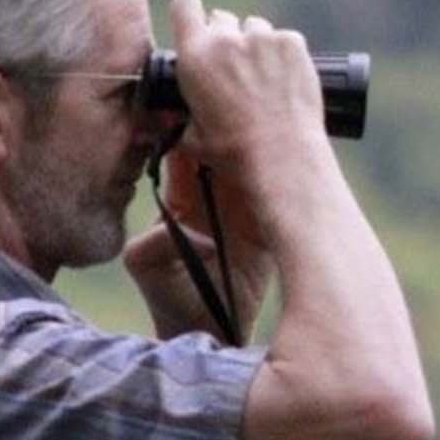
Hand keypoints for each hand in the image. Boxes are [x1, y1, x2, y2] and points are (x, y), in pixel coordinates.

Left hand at [123, 121, 276, 341]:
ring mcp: (244, 208)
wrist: (206, 332)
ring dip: (261, 150)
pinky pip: (278, 197)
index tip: (203, 109)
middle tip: (245, 107)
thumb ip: (159, 244)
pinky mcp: (270, 225)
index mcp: (181, 196)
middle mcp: (213, 196)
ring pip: (252, 167)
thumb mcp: (147, 266)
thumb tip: (201, 235)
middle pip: (224, 151)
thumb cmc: (170, 298)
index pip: (186, 149)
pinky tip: (291, 166)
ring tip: (272, 130)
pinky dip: (285, 183)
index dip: (192, 128)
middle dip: (232, 130)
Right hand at [165, 0, 325, 175]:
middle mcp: (227, 39)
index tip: (196, 24)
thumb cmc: (233, 151)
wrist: (280, 155)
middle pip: (222, 18)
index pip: (184, 5)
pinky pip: (286, 39)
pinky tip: (286, 80)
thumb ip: (184, 110)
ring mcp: (263, 38)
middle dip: (226, 37)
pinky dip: (285, 54)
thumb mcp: (191, 133)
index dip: (190, 13)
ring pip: (256, 28)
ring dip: (257, 45)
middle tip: (235, 67)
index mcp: (195, 55)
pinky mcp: (293, 44)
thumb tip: (183, 113)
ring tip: (263, 78)